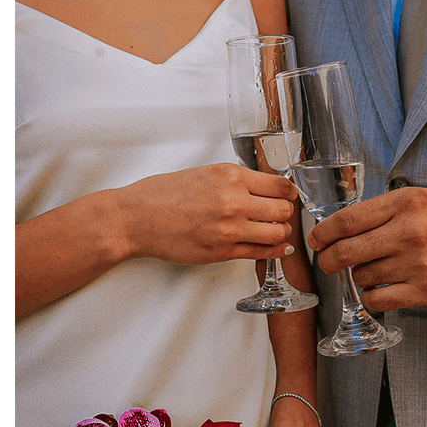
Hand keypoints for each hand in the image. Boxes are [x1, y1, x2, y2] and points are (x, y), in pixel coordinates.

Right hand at [115, 163, 297, 265]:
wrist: (137, 218)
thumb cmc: (163, 194)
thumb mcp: (204, 173)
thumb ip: (235, 180)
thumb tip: (262, 187)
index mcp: (231, 177)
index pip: (280, 186)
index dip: (289, 193)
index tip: (288, 197)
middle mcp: (234, 201)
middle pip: (284, 210)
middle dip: (285, 213)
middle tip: (279, 215)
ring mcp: (229, 229)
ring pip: (277, 233)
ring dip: (279, 233)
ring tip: (272, 231)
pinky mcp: (222, 251)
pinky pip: (261, 253)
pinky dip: (274, 251)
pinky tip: (276, 248)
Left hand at [308, 187, 426, 310]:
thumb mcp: (415, 199)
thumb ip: (378, 211)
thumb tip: (334, 228)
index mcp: (405, 204)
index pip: (346, 221)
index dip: (322, 233)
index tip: (316, 240)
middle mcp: (411, 233)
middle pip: (346, 252)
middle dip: (327, 259)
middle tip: (327, 261)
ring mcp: (419, 265)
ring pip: (361, 277)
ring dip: (356, 275)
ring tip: (369, 268)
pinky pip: (378, 300)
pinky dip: (370, 295)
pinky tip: (378, 287)